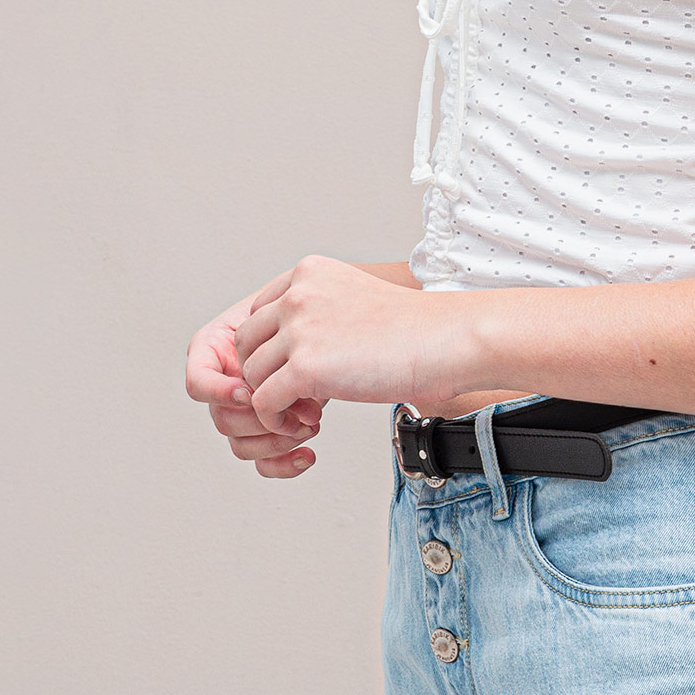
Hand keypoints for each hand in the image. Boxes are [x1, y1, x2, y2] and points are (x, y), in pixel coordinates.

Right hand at [185, 276, 326, 478]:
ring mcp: (243, 412)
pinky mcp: (265, 432)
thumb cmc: (302, 308)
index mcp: (214, 350)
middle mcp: (224, 384)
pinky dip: (284, 464)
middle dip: (263, 419)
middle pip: (223, 419)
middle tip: (299, 409)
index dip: (218, 392)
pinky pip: (262, 463)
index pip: (198, 382)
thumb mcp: (283, 306)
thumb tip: (267, 375)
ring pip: (241, 445)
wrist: (329, 323)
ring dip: (278, 441)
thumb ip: (269, 329)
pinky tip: (308, 455)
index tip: (249, 392)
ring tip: (312, 423)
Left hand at [235, 255, 475, 429]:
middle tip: (296, 395)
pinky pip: (263, 402)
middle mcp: (299, 293)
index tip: (297, 369)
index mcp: (310, 272)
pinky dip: (276, 420)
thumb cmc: (416, 327)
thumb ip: (318, 311)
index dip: (272, 348)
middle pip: (246, 343)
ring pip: (251, 375)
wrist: (448, 339)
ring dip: (271, 399)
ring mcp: (299, 328)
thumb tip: (290, 350)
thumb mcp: (355, 297)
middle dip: (264, 374)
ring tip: (304, 411)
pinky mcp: (305, 367)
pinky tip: (305, 422)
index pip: (259, 312)